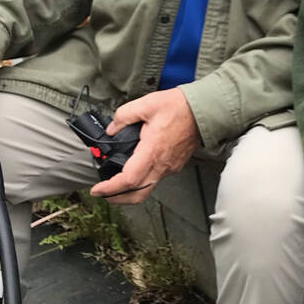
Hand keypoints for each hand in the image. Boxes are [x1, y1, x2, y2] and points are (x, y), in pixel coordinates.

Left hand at [89, 89, 200, 203]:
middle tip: (103, 194)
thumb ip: (124, 116)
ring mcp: (170, 166)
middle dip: (117, 199)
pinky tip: (135, 171)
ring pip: (147, 189)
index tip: (97, 189)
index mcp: (152, 151)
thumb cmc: (180, 107)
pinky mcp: (175, 164)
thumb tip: (112, 128)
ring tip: (115, 184)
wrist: (205, 110)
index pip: (129, 180)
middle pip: (138, 194)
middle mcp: (162, 164)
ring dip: (129, 192)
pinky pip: (156, 179)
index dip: (110, 189)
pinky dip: (141, 182)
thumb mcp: (147, 104)